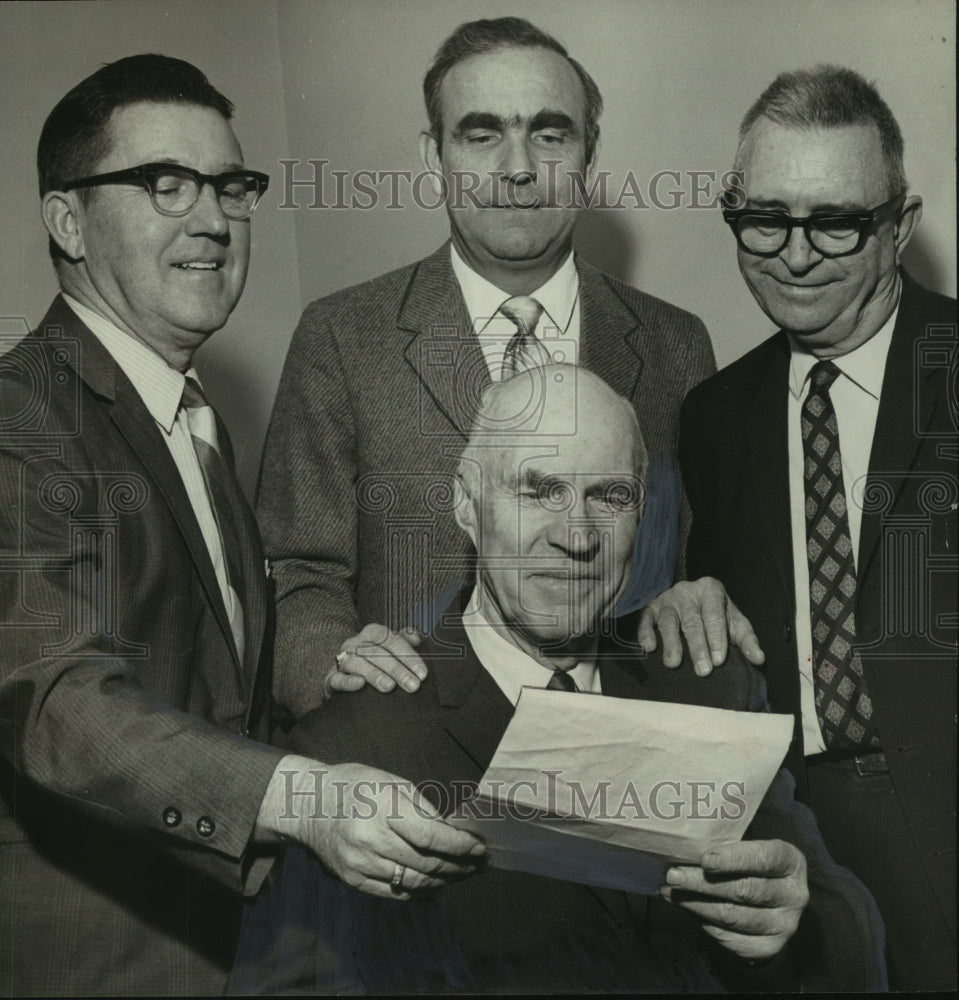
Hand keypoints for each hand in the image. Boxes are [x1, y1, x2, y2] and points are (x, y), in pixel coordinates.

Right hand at [256, 756, 485, 899]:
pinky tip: (438, 884)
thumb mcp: (392, 782)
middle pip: (426, 863)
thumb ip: (423, 808)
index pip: (431, 836)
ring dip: (446, 881)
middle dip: (460, 866)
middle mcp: (370, 838)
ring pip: (414, 882)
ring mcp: (360, 863)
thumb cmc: (356, 786)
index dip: (460, 847)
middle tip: (480, 864)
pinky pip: (395, 893)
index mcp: (382, 807)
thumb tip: (453, 833)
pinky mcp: (353, 880)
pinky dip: (421, 891)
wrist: (308, 805)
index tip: (480, 849)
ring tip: (465, 875)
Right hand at [327, 623, 427, 694]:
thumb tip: (417, 637)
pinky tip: (360, 685)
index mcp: (372, 633)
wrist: (343, 674)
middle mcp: (356, 643)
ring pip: (358, 663)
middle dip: (397, 669)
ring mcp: (342, 659)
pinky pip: (337, 678)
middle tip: (413, 685)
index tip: (422, 674)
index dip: (409, 656)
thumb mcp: (389, 647)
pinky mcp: (331, 678)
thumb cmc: (373, 660)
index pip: (392, 640)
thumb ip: (403, 641)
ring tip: (389, 687)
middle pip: (377, 653)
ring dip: (375, 675)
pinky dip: (348, 681)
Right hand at [637, 577, 764, 675]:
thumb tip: (759, 659)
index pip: (714, 614)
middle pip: (692, 621)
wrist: (692, 596)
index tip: (719, 660)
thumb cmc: (715, 612)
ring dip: (671, 643)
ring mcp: (668, 599)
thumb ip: (746, 639)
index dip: (717, 637)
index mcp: (711, 590)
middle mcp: (688, 592)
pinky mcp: (651, 607)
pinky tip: (649, 647)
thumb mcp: (733, 621)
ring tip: (674, 664)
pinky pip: (645, 618)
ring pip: (669, 621)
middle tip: (703, 670)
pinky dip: (645, 632)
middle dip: (697, 647)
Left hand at [661, 840, 807, 960]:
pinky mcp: (767, 948)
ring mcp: (783, 926)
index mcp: (790, 862)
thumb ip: (723, 844)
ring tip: (671, 891)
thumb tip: (683, 846)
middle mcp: (794, 895)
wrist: (769, 906)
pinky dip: (703, 922)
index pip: (764, 858)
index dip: (734, 859)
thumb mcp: (746, 847)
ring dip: (695, 903)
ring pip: (732, 916)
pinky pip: (729, 937)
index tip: (705, 859)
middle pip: (744, 890)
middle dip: (703, 882)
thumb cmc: (749, 865)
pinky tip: (686, 907)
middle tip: (673, 875)